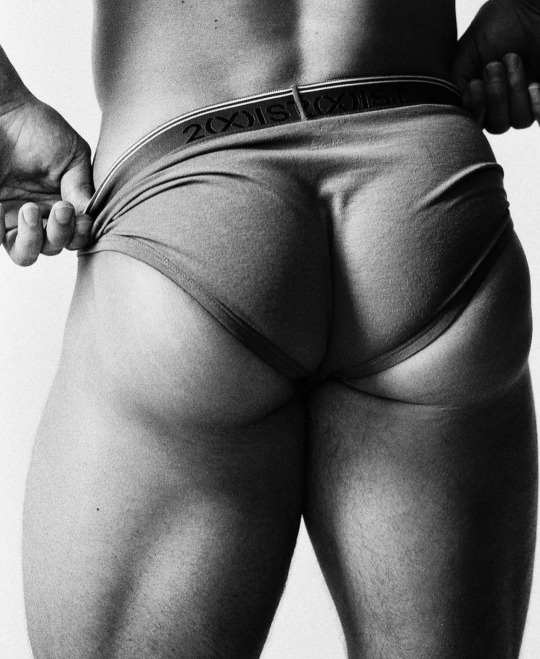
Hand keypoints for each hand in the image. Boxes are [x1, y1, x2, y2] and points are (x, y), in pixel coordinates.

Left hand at [0, 96, 93, 265]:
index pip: (76, 236)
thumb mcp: (73, 155)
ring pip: (26, 254)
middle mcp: (38, 215)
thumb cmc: (37, 126)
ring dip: (34, 239)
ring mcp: (11, 216)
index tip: (82, 216)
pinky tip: (14, 209)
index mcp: (63, 204)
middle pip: (54, 248)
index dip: (82, 234)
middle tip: (61, 209)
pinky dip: (9, 233)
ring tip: (30, 210)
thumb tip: (89, 216)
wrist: (3, 110)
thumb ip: (82, 187)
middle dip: (61, 234)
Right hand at [452, 0, 539, 132]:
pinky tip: (534, 87)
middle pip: (496, 126)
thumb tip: (453, 107)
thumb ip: (454, 82)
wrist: (530, 9)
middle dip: (495, 97)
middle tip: (495, 66)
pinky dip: (536, 106)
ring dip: (515, 91)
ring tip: (515, 61)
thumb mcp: (466, 52)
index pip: (473, 121)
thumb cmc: (499, 23)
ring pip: (518, 121)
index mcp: (479, 94)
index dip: (474, 109)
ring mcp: (524, 100)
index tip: (474, 85)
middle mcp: (501, 101)